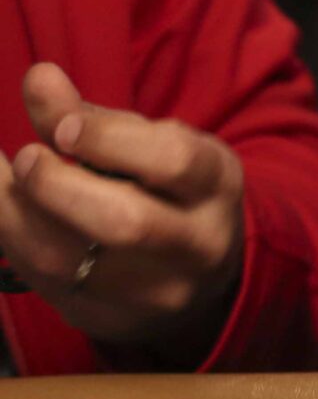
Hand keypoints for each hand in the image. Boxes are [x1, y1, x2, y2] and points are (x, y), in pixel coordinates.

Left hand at [0, 62, 246, 357]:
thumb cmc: (171, 193)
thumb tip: (38, 78)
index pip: (171, 162)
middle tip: (26, 158)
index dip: (108, 140)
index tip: (63, 128)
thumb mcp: (156, 147)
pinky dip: (13, 240)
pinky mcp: (110, 320)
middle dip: (57, 186)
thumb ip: (97, 118)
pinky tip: (8, 211)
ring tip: (5, 178)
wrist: (200, 276)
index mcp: (216, 187)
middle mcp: (196, 245)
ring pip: (69, 261)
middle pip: (126, 222)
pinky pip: (44, 284)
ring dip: (16, 214)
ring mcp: (154, 293)